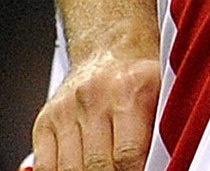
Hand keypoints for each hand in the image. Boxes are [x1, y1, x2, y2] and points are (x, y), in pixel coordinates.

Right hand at [31, 51, 158, 170]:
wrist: (109, 50)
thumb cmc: (140, 79)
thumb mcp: (165, 93)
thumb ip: (164, 128)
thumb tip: (164, 161)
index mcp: (131, 88)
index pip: (128, 154)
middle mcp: (93, 95)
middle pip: (98, 165)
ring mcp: (65, 109)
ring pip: (70, 169)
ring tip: (107, 169)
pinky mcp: (45, 122)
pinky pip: (46, 167)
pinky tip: (82, 169)